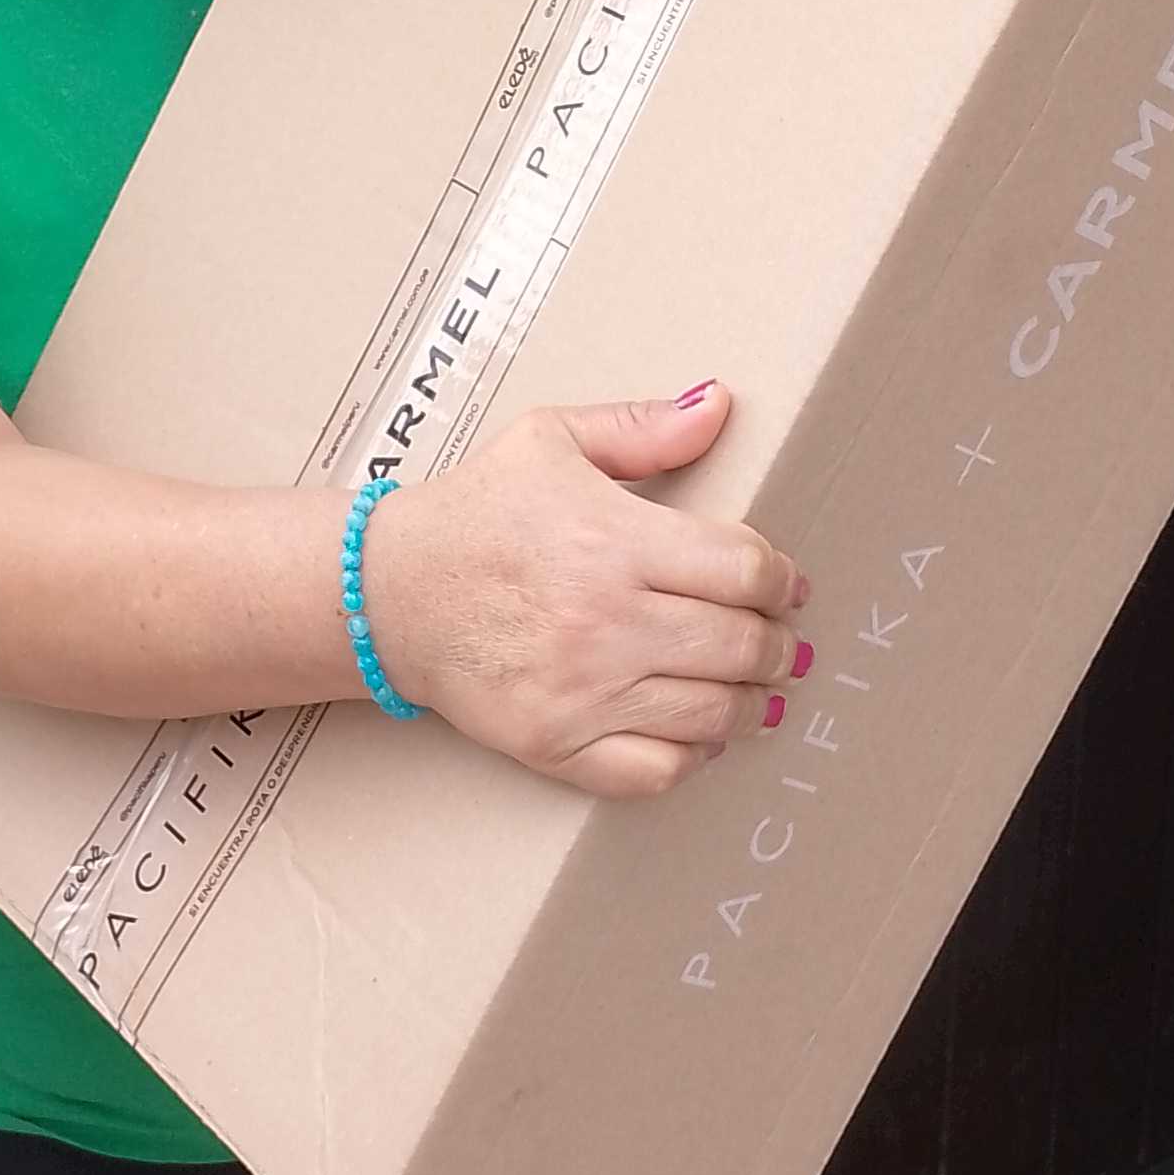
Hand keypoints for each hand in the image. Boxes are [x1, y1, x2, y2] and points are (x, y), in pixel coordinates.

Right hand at [366, 381, 807, 801]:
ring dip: (754, 704)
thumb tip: (719, 404)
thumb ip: (642, 428)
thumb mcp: (550, 441)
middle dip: (778, 646)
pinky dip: (694, 756)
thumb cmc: (475, 512)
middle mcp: (605, 621)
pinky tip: (701, 732)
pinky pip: (656, 770)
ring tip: (761, 692)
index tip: (787, 585)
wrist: (386, 591)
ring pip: (713, 714)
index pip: (744, 571)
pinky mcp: (555, 743)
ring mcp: (581, 691)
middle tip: (784, 643)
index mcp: (614, 541)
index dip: (782, 580)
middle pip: (741, 646)